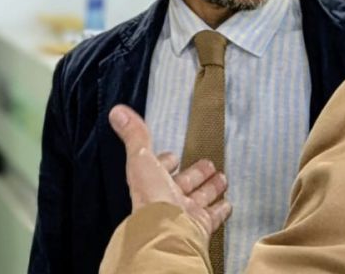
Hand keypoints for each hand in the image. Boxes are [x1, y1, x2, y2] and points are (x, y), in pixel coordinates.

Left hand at [109, 104, 232, 240]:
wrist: (166, 231)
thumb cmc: (151, 196)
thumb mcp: (141, 158)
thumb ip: (135, 135)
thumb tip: (116, 111)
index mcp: (151, 184)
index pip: (159, 170)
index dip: (165, 162)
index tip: (173, 156)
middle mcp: (167, 200)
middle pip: (184, 184)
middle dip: (195, 174)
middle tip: (208, 164)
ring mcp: (184, 214)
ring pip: (200, 198)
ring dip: (210, 188)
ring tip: (222, 178)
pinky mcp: (200, 226)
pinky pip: (212, 217)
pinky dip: (220, 210)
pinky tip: (228, 204)